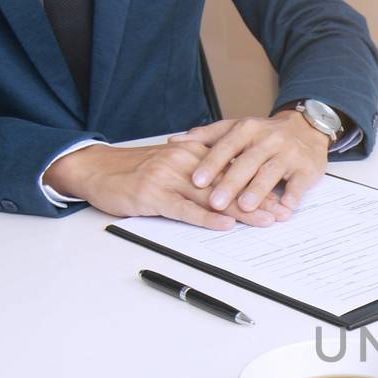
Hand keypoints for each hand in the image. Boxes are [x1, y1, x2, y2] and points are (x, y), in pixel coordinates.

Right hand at [44, 141, 282, 229]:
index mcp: (191, 152)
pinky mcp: (152, 195)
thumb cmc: (133, 171)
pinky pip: (184, 208)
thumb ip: (197, 172)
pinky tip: (224, 224)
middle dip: (259, 199)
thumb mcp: (170, 165)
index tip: (281, 197)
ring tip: (265, 221)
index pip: (232, 169)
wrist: (95, 168)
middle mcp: (184, 162)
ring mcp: (168, 177)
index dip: (258, 184)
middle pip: (228, 182)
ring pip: (212, 195)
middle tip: (282, 212)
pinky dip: (206, 217)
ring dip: (241, 210)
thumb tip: (227, 187)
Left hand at [171, 112, 329, 217]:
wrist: (307, 128)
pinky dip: (292, 196)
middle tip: (215, 202)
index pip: (226, 146)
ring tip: (245, 207)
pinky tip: (284, 208)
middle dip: (231, 183)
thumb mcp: (237, 128)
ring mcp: (289, 154)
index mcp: (248, 129)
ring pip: (271, 172)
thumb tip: (175, 140)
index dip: (211, 164)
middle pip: (247, 162)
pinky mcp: (306, 168)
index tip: (196, 180)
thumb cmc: (266, 133)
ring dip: (258, 191)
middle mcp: (268, 140)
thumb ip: (207, 136)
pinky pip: (299, 183)